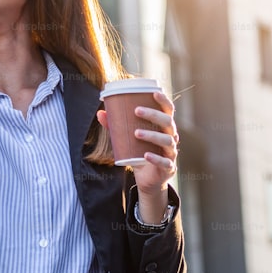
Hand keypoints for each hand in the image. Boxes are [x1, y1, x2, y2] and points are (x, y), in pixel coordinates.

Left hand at [97, 91, 179, 222]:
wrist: (148, 180)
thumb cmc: (139, 153)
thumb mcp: (128, 139)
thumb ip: (116, 127)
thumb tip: (100, 113)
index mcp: (163, 127)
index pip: (168, 110)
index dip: (163, 100)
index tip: (153, 93)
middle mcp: (170, 137)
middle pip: (167, 122)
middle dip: (153, 115)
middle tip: (136, 110)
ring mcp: (171, 152)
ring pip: (167, 140)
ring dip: (152, 135)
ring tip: (136, 133)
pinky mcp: (168, 167)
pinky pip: (165, 162)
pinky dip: (156, 158)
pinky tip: (145, 155)